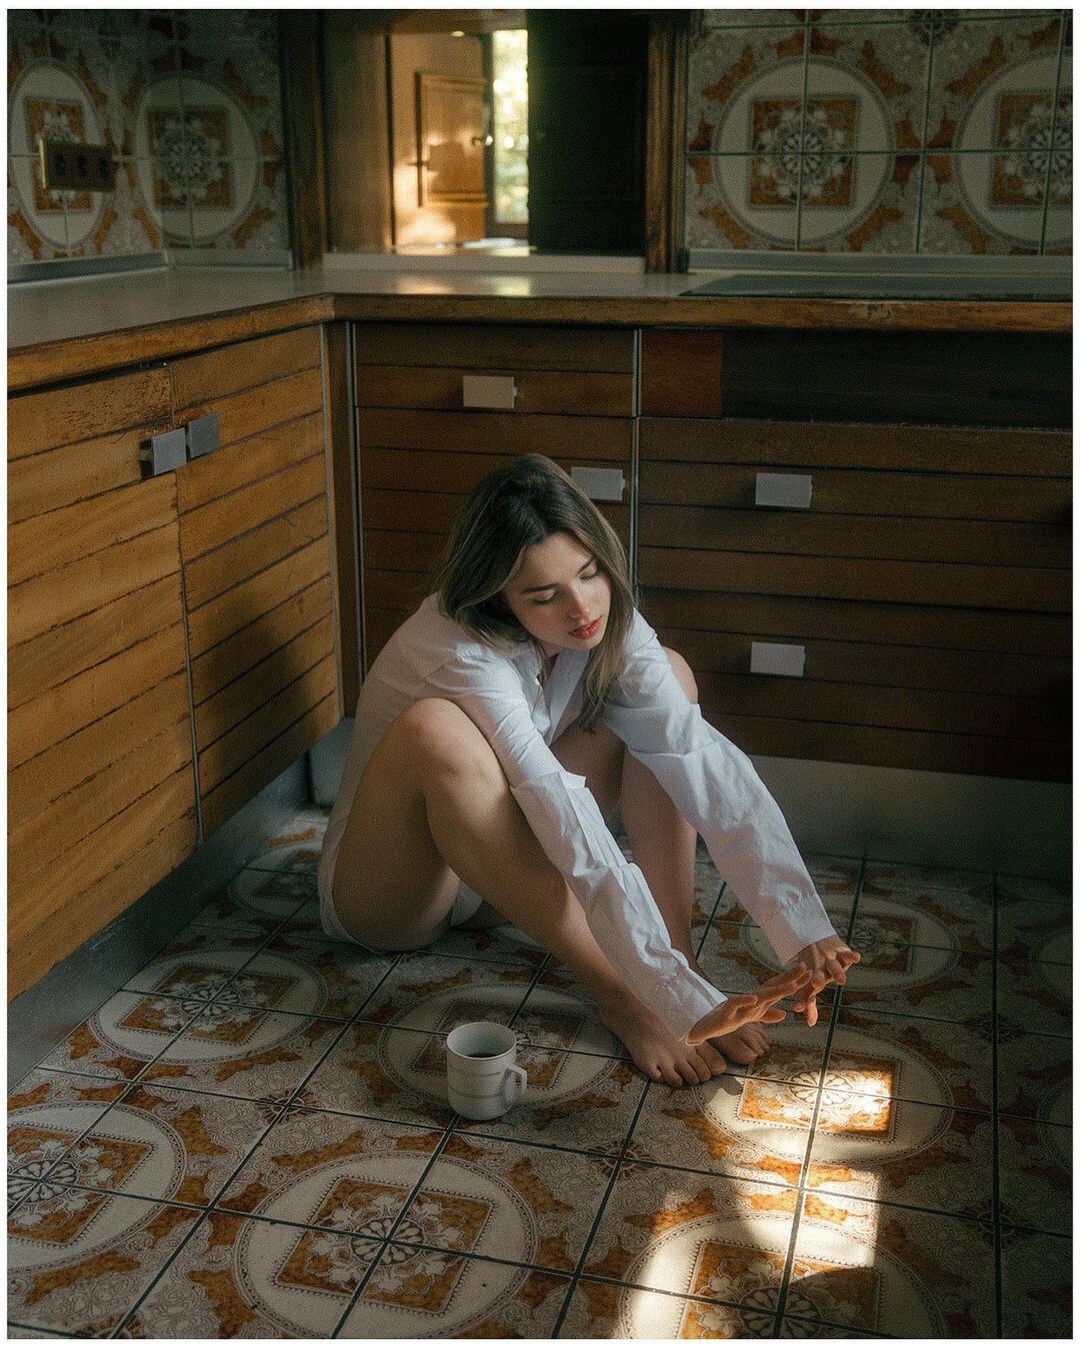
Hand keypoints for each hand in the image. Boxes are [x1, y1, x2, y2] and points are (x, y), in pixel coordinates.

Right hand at [686, 964, 817, 1045]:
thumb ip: (766, 1015)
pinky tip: (755, 998)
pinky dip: (745, 1000)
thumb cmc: (726, 1020)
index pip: (777, 988)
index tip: (809, 972)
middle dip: (789, 979)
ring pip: (759, 996)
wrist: (703, 1027)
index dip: (793, 981)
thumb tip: (784, 1014)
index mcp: (756, 1002)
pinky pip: (736, 1004)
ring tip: (792, 986)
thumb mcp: (750, 1019)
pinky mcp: (726, 1013)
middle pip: (772, 988)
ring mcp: (739, 1006)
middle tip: (806, 968)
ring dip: (776, 991)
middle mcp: (750, 1000)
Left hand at [790, 937, 860, 1025]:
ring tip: (841, 981)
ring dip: (837, 973)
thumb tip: (810, 1023)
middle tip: (816, 984)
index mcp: (810, 979)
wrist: (813, 939)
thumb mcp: (809, 985)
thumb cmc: (813, 969)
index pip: (806, 991)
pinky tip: (857, 958)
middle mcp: (820, 969)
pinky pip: (846, 954)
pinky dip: (851, 956)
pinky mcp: (840, 952)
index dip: (802, 1000)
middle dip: (818, 979)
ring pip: (834, 967)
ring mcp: (830, 960)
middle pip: (819, 975)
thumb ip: (810, 1005)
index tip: (796, 1008)